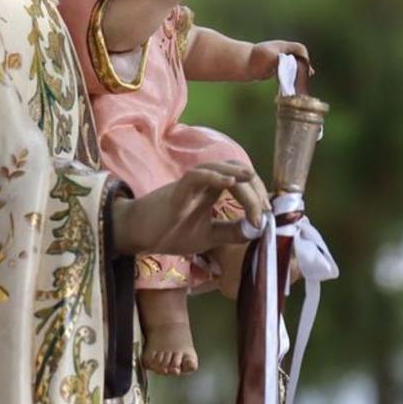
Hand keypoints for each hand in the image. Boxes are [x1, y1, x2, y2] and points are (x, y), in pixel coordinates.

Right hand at [111, 161, 268, 257]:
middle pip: (232, 170)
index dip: (256, 195)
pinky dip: (213, 176)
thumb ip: (230, 232)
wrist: (138, 234)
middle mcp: (202, 183)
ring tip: (253, 187)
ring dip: (237, 175)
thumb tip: (256, 230)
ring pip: (216, 167)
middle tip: (263, 211)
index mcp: (210, 191)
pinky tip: (229, 182)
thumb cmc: (170, 232)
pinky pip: (195, 176)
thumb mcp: (208, 236)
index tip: (265, 218)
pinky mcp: (176, 192)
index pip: (239, 182)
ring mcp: (188, 185)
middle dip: (253, 186)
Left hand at [246, 39, 311, 80]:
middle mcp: (283, 52)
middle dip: (304, 65)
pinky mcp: (277, 67)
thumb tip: (288, 65)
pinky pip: (289, 71)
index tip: (305, 67)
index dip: (304, 57)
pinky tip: (298, 83)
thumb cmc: (257, 58)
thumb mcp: (271, 58)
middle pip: (299, 57)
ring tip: (305, 80)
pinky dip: (294, 76)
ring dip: (300, 71)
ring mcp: (280, 59)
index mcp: (283, 46)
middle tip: (308, 75)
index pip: (300, 49)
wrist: (244, 63)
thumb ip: (283, 61)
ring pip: (295, 64)